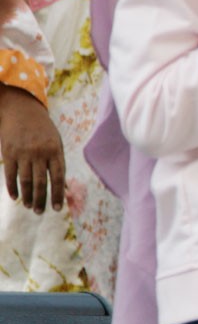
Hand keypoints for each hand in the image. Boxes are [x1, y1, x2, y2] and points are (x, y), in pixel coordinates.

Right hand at [1, 85, 64, 213]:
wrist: (22, 111)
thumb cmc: (43, 130)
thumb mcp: (56, 142)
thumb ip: (58, 163)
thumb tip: (62, 187)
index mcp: (55, 151)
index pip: (58, 177)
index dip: (58, 194)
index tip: (57, 208)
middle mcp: (40, 153)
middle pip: (41, 182)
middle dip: (42, 199)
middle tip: (41, 212)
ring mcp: (24, 153)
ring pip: (26, 181)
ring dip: (28, 196)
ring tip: (30, 207)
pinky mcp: (9, 153)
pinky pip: (10, 174)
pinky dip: (13, 188)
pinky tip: (16, 197)